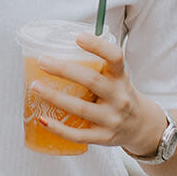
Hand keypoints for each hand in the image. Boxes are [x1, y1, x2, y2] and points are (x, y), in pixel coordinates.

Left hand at [29, 33, 168, 155]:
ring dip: (54, 97)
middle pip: (91, 81)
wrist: (141, 127)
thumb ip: (97, 65)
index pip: (115, 57)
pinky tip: (43, 119)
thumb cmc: (120, 96)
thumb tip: (61, 45)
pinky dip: (58, 128)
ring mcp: (112, 119)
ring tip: (35, 87)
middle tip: (42, 61)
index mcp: (121, 78)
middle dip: (64, 70)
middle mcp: (119, 98)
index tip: (78, 37)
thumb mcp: (117, 78)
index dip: (97, 46)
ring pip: (80, 108)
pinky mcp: (104, 138)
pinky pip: (78, 134)